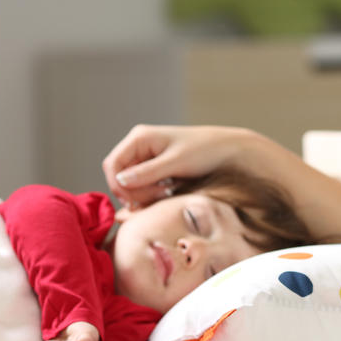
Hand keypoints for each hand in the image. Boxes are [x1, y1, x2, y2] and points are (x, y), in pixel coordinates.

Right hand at [102, 125, 250, 208]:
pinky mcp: (155, 168)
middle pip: (119, 176)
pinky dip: (153, 192)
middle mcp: (139, 145)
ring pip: (131, 184)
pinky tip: (170, 190)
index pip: (112, 165)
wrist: (227, 150)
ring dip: (146, 193)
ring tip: (169, 190)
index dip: (118, 186)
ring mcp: (146, 157)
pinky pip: (143, 185)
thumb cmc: (204, 151)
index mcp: (139, 137)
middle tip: (162, 194)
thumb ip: (148, 172)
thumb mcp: (176, 163)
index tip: (135, 202)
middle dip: (136, 191)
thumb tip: (120, 180)